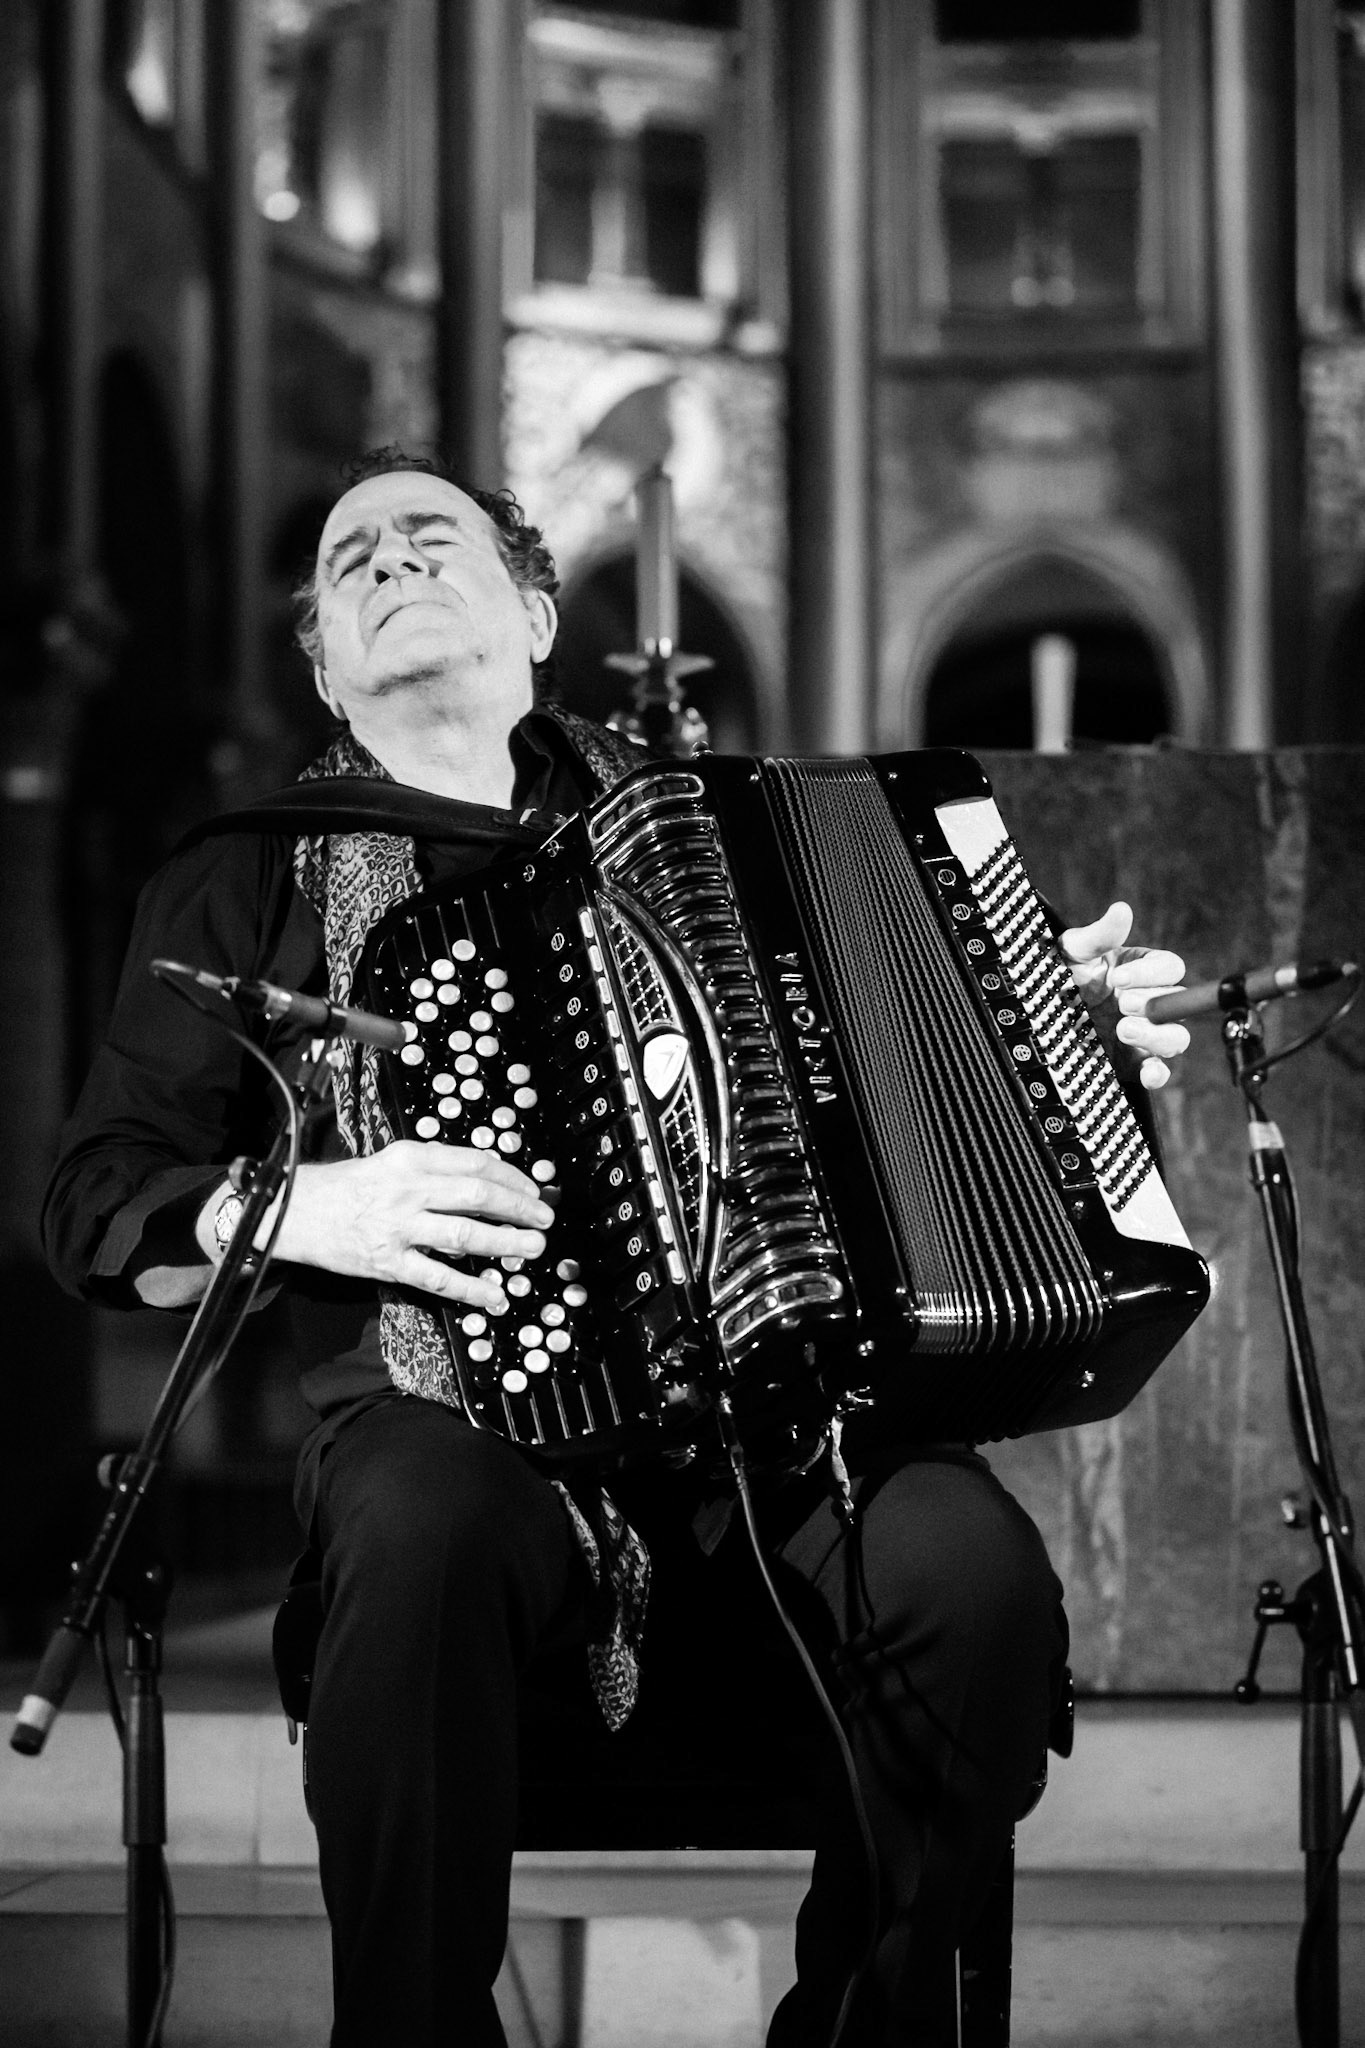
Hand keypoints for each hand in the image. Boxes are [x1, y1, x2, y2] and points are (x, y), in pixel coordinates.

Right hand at [255, 1141, 555, 1312]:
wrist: (296, 1211)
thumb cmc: (348, 1186)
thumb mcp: (391, 1161)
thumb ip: (435, 1167)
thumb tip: (487, 1177)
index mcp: (412, 1159)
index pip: (475, 1162)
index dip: (512, 1176)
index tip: (533, 1189)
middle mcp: (409, 1190)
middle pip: (478, 1196)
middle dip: (519, 1208)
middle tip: (544, 1220)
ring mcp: (399, 1228)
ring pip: (464, 1235)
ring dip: (505, 1243)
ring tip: (532, 1249)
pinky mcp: (389, 1262)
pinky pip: (439, 1278)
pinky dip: (471, 1289)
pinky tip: (495, 1295)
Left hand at [1058, 900, 1190, 1090]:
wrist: (1036, 1019)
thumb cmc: (1060, 978)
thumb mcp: (1072, 953)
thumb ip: (1098, 935)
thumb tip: (1121, 910)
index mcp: (1141, 970)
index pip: (1169, 967)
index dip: (1150, 973)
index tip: (1118, 978)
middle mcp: (1149, 1002)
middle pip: (1179, 1004)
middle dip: (1154, 1004)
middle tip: (1122, 1004)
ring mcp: (1145, 1034)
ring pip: (1176, 1038)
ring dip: (1157, 1035)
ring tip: (1124, 1030)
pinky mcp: (1134, 1064)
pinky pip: (1160, 1072)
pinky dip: (1158, 1074)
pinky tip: (1147, 1071)